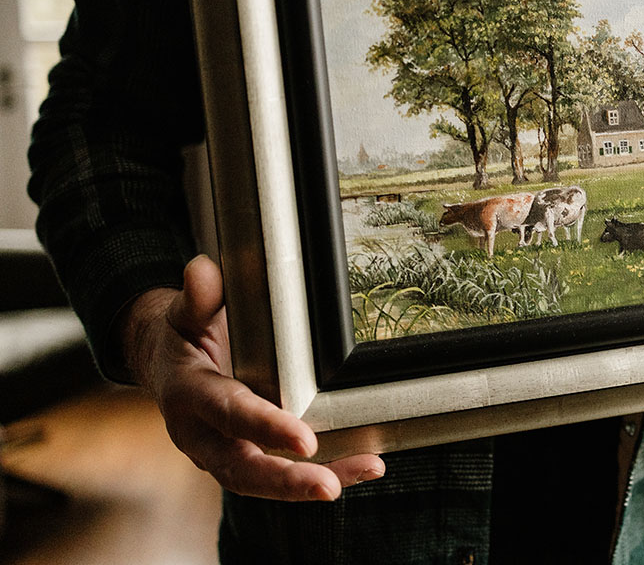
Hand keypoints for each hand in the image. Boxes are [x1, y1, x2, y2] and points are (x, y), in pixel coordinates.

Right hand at [120, 254, 384, 499]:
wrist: (164, 362)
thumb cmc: (182, 335)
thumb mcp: (183, 312)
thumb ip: (197, 297)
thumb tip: (202, 270)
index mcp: (189, 395)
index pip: (229, 414)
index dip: (265, 427)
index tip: (304, 439)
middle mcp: (202, 435)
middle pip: (243, 468)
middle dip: (286, 481)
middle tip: (329, 486)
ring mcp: (223, 453)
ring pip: (265, 481)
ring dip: (313, 484)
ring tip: (365, 469)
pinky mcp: (247, 458)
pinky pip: (282, 475)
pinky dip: (325, 471)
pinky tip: (364, 466)